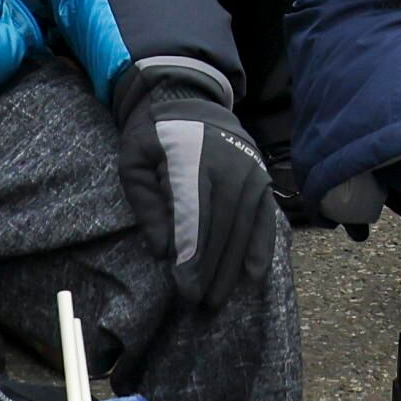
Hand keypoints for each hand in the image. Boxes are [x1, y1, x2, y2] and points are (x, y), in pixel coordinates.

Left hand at [111, 58, 279, 316]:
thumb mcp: (134, 161)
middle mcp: (230, 168)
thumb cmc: (154, 134)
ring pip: (244, 227)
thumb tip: (161, 251)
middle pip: (222, 229)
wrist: (188, 97)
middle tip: (200, 303)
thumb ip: (146, 204)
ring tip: (220, 297)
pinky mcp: (261, 178)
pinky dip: (261, 246)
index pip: (195, 218)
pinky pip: (265, 217)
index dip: (192, 256)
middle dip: (211, 269)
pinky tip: (254, 274)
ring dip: (232, 266)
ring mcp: (251, 173)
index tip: (184, 288)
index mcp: (195, 161)